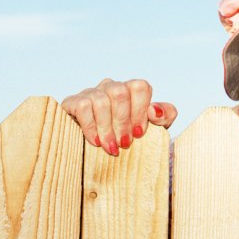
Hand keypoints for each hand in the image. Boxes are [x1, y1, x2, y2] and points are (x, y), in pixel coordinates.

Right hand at [60, 78, 176, 155]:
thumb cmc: (128, 137)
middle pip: (120, 93)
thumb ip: (165, 116)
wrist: (95, 152)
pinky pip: (83, 106)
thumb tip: (155, 109)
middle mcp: (111, 86)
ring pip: (102, 101)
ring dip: (107, 128)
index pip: (140, 86)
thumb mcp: (153, 129)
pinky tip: (95, 141)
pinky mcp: (73, 102)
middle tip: (124, 143)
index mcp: (131, 89)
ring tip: (111, 147)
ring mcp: (91, 92)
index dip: (141, 111)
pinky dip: (91, 126)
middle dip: (123, 122)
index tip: (139, 133)